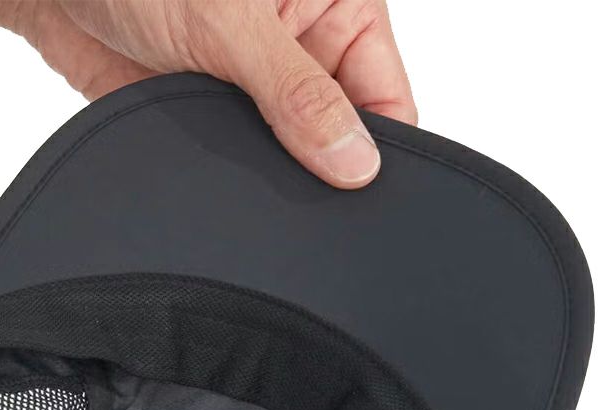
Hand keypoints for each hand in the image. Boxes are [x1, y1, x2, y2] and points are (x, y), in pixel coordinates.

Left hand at [0, 0, 415, 187]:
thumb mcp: (228, 23)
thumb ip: (294, 93)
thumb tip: (354, 160)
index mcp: (336, 5)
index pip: (386, 95)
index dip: (378, 150)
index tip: (361, 196)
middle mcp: (302, 50)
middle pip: (340, 135)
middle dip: (322, 171)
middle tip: (301, 200)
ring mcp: (256, 92)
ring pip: (288, 161)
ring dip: (271, 182)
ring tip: (247, 182)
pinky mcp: (212, 125)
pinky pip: (237, 172)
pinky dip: (230, 189)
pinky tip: (221, 193)